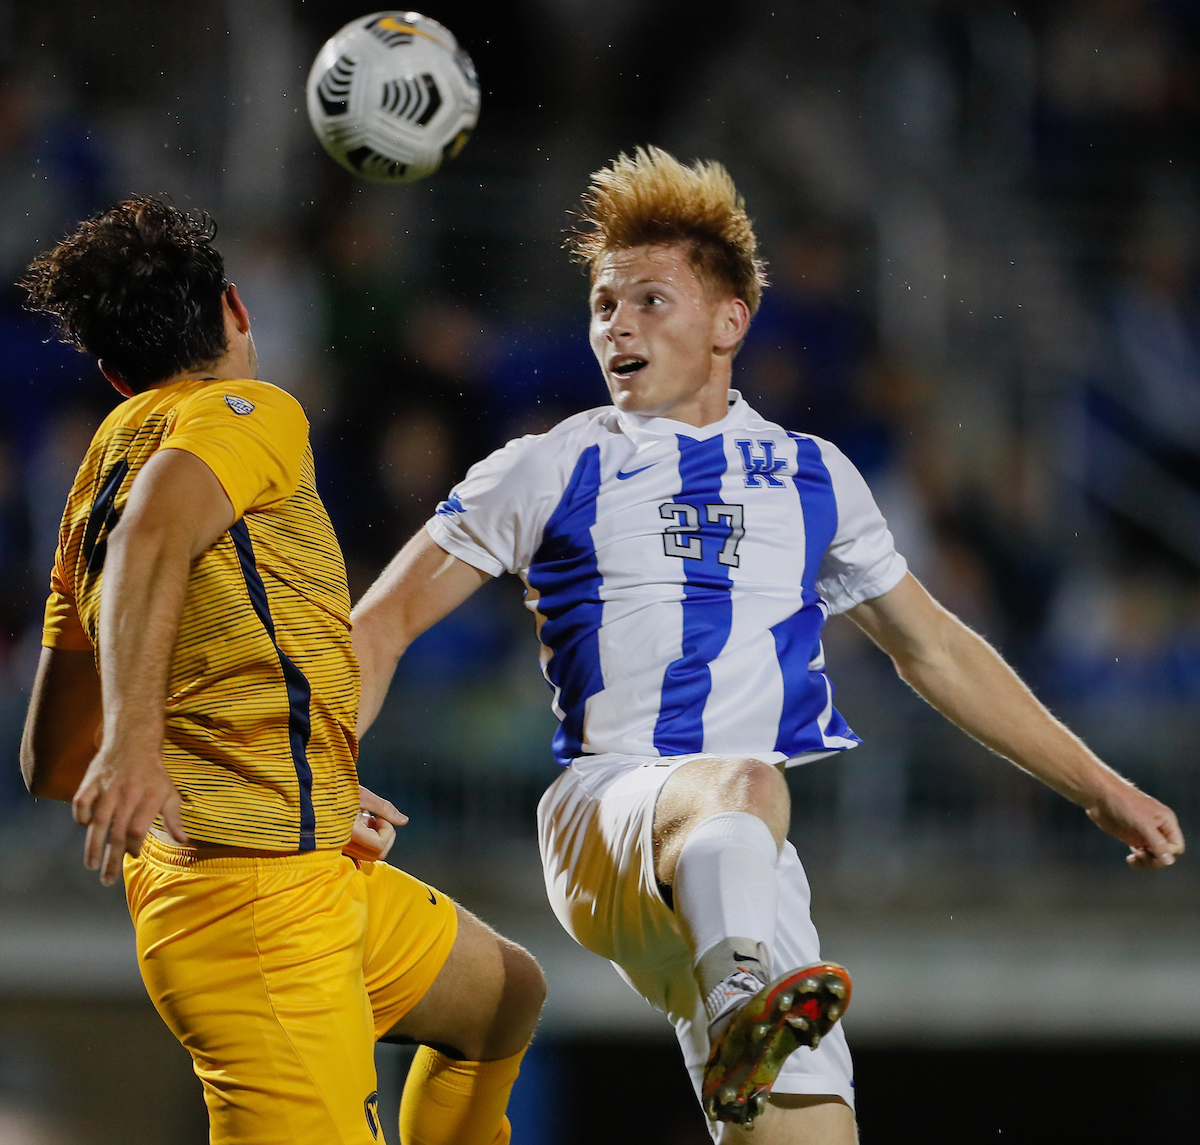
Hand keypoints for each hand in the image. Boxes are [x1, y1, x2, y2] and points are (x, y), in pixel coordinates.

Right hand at [72, 744, 186, 885]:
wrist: (134, 741)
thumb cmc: (154, 773)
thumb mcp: (170, 793)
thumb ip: (174, 818)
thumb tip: (183, 840)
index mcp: (150, 797)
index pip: (138, 830)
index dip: (134, 846)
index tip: (133, 856)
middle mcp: (128, 794)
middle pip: (117, 832)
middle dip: (111, 859)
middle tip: (107, 881)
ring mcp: (107, 788)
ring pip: (97, 822)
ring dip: (92, 847)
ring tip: (92, 865)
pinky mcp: (91, 781)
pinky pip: (81, 803)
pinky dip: (81, 817)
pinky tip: (85, 827)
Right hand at [342, 785, 407, 862]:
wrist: (310, 789)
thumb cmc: (335, 789)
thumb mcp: (363, 795)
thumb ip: (384, 808)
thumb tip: (404, 821)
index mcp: (349, 833)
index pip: (379, 845)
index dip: (386, 830)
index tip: (378, 815)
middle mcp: (343, 845)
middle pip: (376, 855)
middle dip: (384, 837)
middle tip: (378, 819)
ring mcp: (338, 847)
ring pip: (368, 856)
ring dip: (375, 839)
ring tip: (367, 819)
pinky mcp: (336, 846)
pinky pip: (357, 853)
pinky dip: (365, 841)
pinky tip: (360, 824)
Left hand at [1086, 783, 1184, 869]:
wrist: (1100, 797)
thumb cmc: (1124, 804)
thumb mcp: (1143, 823)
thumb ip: (1157, 842)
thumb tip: (1170, 862)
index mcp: (1167, 822)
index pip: (1176, 847)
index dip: (1166, 852)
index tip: (1149, 849)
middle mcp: (1159, 829)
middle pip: (1166, 854)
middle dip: (1155, 859)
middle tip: (1140, 856)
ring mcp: (1146, 835)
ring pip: (1155, 857)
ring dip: (1146, 862)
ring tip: (1134, 859)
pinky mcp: (1134, 838)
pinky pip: (1143, 856)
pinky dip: (1139, 861)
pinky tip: (1130, 859)